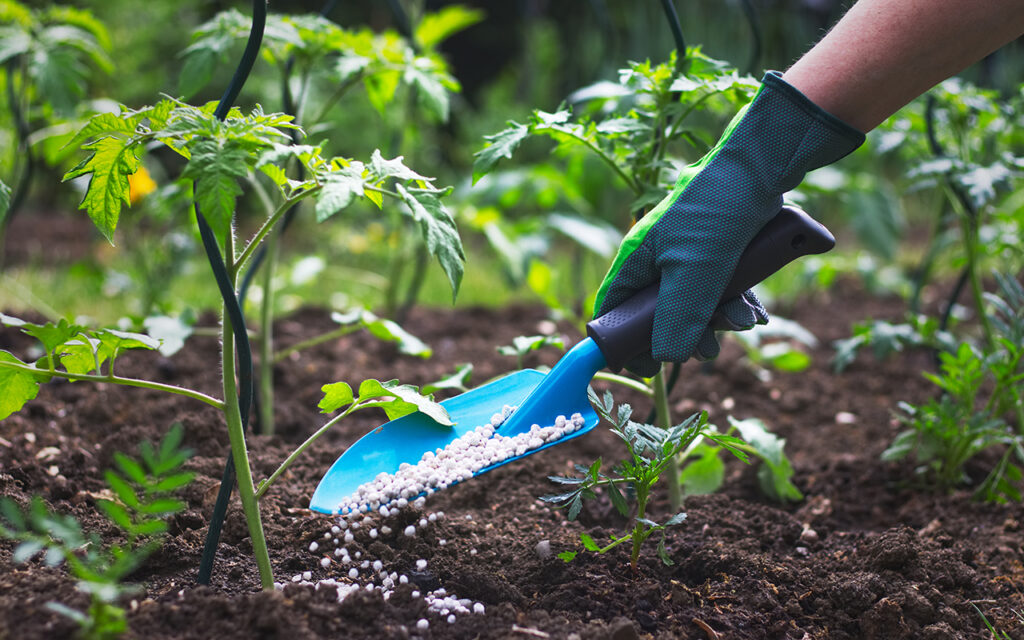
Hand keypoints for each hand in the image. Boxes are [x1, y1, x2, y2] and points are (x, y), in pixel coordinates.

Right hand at [594, 72, 863, 376]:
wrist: (763, 166)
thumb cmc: (716, 212)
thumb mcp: (694, 272)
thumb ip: (677, 318)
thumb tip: (665, 358)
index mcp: (637, 260)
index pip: (614, 310)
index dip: (625, 342)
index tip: (646, 367)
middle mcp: (658, 258)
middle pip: (660, 314)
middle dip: (687, 334)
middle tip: (709, 348)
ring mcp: (690, 255)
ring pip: (696, 304)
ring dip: (720, 320)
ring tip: (744, 322)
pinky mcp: (720, 250)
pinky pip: (723, 289)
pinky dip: (738, 304)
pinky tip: (757, 313)